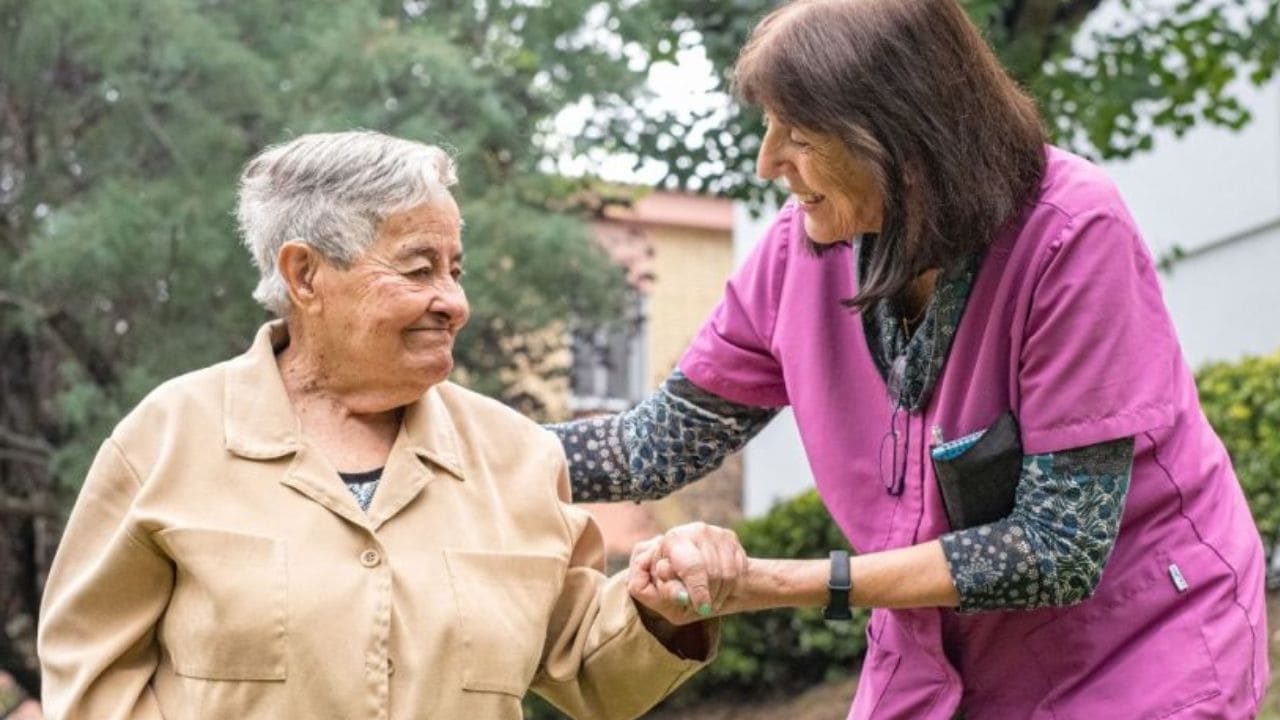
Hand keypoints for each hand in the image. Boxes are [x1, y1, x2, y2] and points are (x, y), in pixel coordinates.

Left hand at [628, 522, 746, 624]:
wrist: (685, 569)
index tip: (702, 608)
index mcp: (673, 540)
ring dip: (720, 594)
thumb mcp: (663, 595)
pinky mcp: (731, 538)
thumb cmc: (671, 584)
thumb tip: (682, 597)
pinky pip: (739, 570)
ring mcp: (716, 533)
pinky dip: (732, 586)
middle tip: (702, 607)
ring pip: (728, 574)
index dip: (698, 590)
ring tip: (708, 598)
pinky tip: (718, 588)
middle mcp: (696, 531)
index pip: (692, 566)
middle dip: (709, 595)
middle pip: (712, 573)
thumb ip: (669, 594)